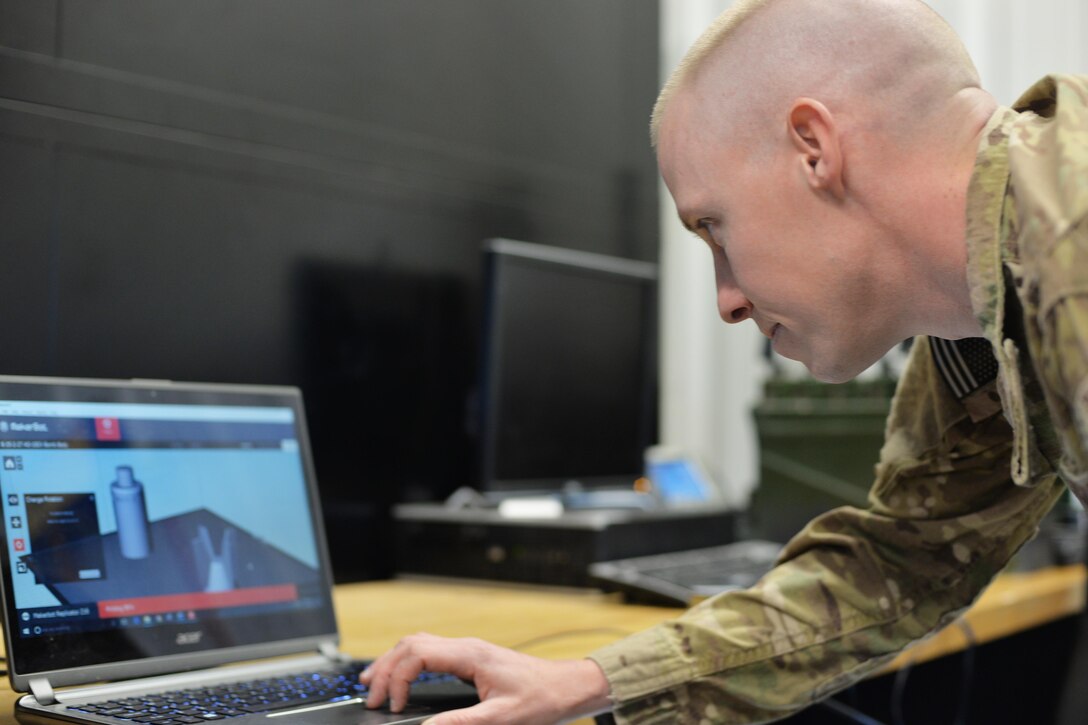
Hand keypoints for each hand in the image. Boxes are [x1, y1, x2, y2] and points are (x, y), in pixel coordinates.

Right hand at [360, 632, 611, 723]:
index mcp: (470, 655)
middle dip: (386, 668)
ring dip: (393, 661)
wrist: (565, 687)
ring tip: (373, 683)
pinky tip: (401, 676)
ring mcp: (468, 650)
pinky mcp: (471, 658)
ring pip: (418, 643)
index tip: (394, 705)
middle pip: (411, 644)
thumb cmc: (540, 700)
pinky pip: (430, 651)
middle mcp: (466, 646)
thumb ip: (460, 723)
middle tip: (371, 696)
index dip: (398, 678)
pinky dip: (409, 662)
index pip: (418, 654)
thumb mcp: (500, 719)